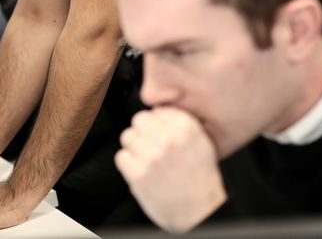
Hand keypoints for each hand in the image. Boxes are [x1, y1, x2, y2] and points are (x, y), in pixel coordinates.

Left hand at [115, 108, 225, 232]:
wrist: (200, 211)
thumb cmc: (200, 178)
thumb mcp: (200, 141)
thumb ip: (179, 123)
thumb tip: (157, 110)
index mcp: (185, 126)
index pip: (156, 110)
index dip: (157, 124)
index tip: (161, 135)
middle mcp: (168, 137)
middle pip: (138, 119)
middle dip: (142, 132)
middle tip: (150, 148)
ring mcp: (151, 154)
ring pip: (127, 136)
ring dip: (134, 149)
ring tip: (147, 162)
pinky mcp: (138, 173)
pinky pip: (121, 157)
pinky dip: (128, 166)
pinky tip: (142, 173)